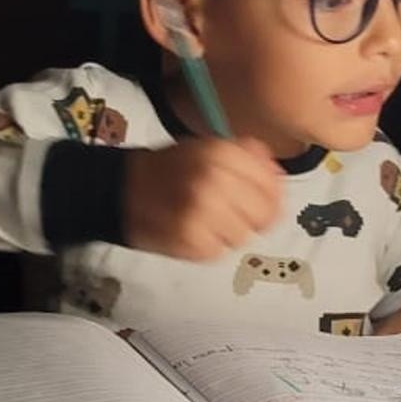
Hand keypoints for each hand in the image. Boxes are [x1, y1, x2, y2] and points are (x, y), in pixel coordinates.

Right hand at [121, 138, 283, 260]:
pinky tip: (194, 233)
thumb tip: (279, 174)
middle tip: (232, 215)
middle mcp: (214, 181)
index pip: (272, 188)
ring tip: (208, 222)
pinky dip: (209, 247)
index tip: (261, 202)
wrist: (122, 189)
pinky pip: (218, 253)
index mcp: (223, 154)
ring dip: (230, 234)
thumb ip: (248, 158)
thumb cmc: (171, 169)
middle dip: (252, 218)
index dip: (273, 199)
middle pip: (263, 216)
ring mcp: (202, 214)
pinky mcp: (190, 242)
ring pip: (243, 237)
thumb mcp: (209, 148)